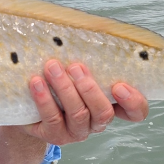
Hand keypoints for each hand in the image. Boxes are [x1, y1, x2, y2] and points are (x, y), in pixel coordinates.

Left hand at [22, 60, 147, 145]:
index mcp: (110, 106)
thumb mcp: (76, 71)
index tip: (119, 85)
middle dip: (89, 88)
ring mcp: (76, 132)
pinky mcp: (55, 135)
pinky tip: (36, 82)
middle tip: (75, 66)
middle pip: (103, 112)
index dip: (133, 102)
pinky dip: (44, 99)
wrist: (28, 106)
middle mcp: (96, 122)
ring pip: (78, 114)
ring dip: (65, 89)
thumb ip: (87, 60)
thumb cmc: (58, 82)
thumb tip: (84, 27)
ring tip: (52, 67)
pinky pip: (52, 119)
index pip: (135, 112)